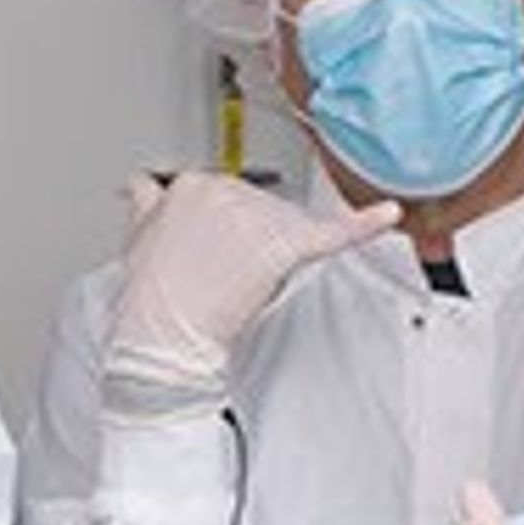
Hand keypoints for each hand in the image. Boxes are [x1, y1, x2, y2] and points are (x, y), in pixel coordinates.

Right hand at [106, 168, 394, 404]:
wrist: (161, 339)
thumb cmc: (150, 301)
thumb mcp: (135, 239)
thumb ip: (145, 204)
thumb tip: (140, 185)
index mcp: (191, 185)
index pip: (227, 197)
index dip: (223, 233)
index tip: (210, 256)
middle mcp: (225, 192)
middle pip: (259, 210)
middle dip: (247, 243)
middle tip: (219, 278)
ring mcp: (256, 218)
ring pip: (284, 228)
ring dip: (269, 256)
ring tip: (236, 286)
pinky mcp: (286, 246)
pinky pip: (332, 232)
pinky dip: (364, 225)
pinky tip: (387, 214)